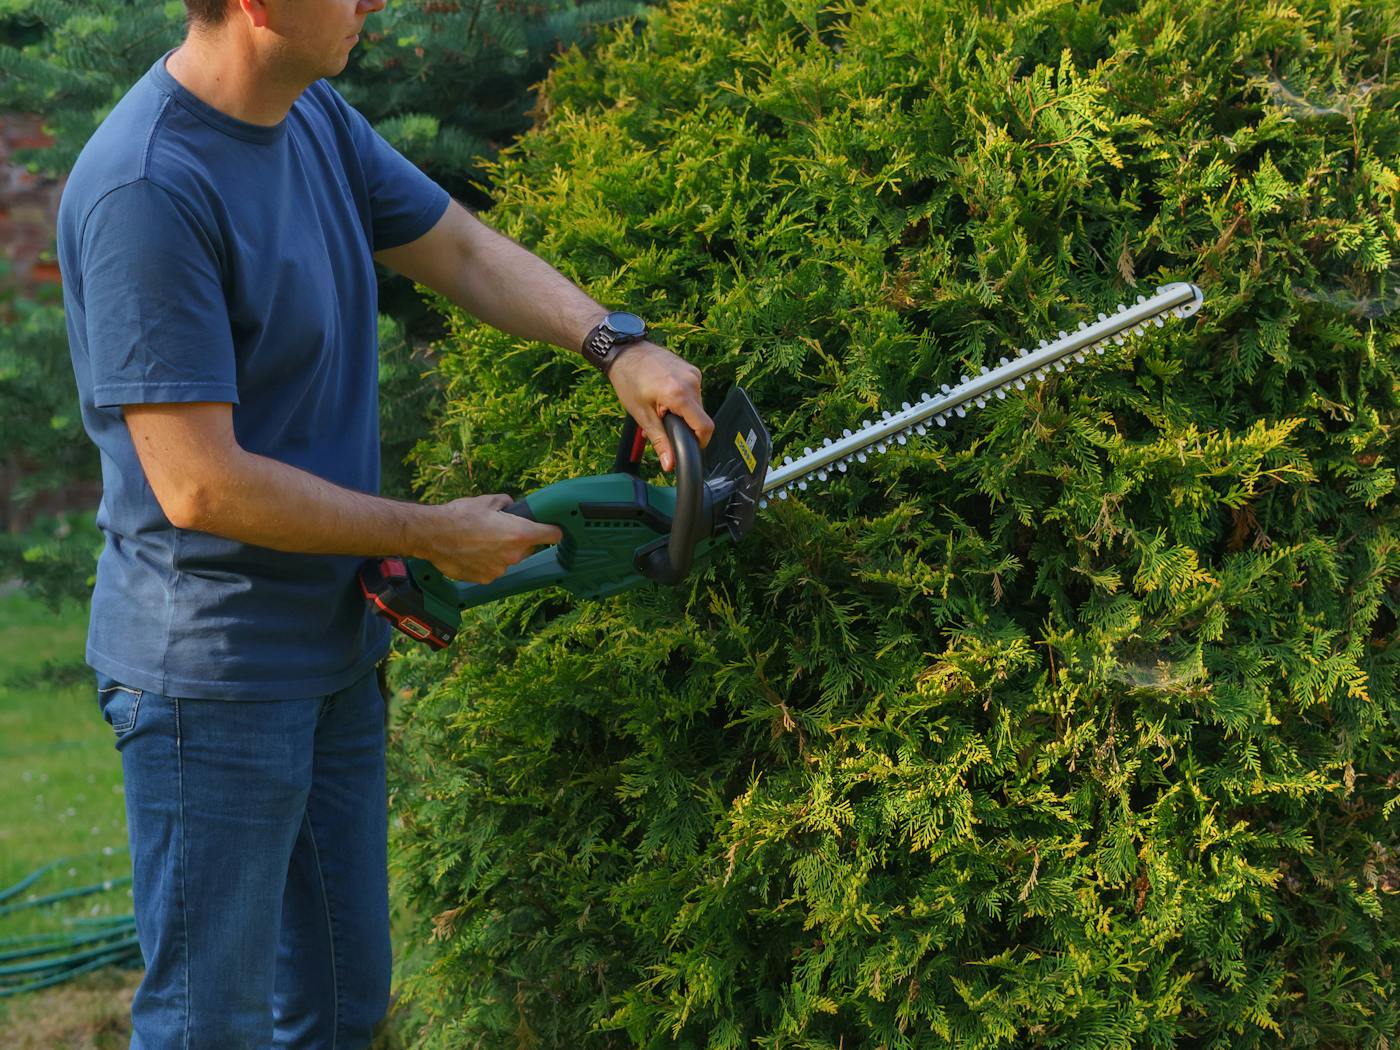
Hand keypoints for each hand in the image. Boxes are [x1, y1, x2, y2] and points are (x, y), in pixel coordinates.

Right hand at [418, 494, 561, 583]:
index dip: (553, 530)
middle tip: (498, 529)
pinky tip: (471, 551)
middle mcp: (514, 555)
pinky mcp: (486, 578)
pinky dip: (486, 562)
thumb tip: (511, 506)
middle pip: (528, 547)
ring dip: (500, 552)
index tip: (553, 529)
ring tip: (479, 540)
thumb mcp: (487, 500)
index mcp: (520, 533)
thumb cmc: (460, 515)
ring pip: (508, 559)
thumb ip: (506, 503)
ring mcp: (500, 569)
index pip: (552, 535)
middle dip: (518, 539)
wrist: (433, 534)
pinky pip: (492, 569)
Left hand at [606, 341, 714, 471]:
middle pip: (701, 416)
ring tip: (661, 406)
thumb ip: (659, 441)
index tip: (689, 447)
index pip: (705, 426)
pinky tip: (665, 396)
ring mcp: (693, 373)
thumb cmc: (628, 379)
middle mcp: (691, 382)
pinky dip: (683, 399)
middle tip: (663, 421)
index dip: (700, 442)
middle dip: (685, 425)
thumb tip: (669, 464)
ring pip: (697, 405)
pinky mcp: (691, 369)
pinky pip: (694, 392)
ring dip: (683, 412)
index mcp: (679, 394)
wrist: (624, 352)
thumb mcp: (642, 415)